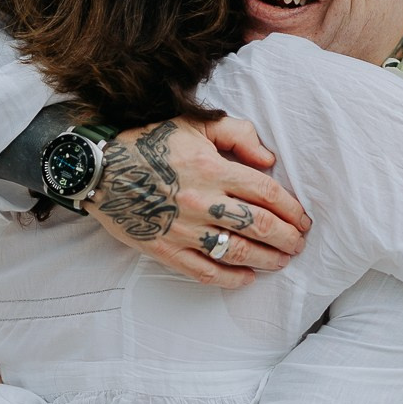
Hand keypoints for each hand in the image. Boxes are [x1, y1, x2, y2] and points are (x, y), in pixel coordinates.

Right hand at [86, 116, 311, 289]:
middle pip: (260, 226)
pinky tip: (247, 278)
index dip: (293, 210)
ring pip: (238, 251)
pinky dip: (231, 279)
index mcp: (213, 168)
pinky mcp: (166, 249)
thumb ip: (238, 134)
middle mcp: (203, 201)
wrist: (99, 169)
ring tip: (281, 262)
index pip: (267, 194)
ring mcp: (184, 229)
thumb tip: (270, 160)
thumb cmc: (149, 143)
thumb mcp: (194, 124)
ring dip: (267, 260)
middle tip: (299, 244)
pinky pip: (205, 271)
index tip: (303, 220)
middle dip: (288, 239)